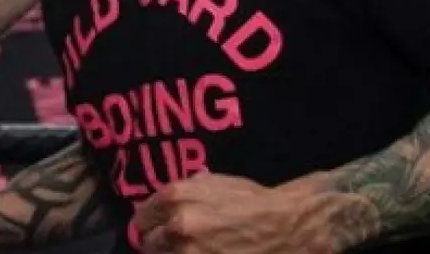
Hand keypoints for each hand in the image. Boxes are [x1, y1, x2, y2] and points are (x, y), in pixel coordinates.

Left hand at [132, 173, 335, 253]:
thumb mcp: (214, 183)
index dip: (148, 223)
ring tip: (190, 250)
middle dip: (158, 243)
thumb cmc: (252, 201)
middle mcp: (177, 225)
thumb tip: (160, 204)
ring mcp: (189, 253)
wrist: (288, 227)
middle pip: (148, 243)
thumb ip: (185, 191)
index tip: (153, 228)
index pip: (141, 217)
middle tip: (171, 245)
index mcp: (175, 197)